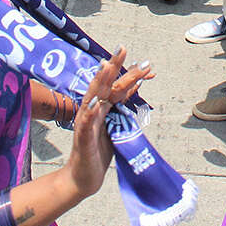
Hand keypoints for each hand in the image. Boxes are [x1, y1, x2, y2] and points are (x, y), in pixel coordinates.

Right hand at [66, 47, 134, 198]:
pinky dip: (90, 113)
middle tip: (123, 48)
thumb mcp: (115, 124)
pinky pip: (85, 124)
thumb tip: (135, 85)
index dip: (127, 73)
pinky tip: (96, 103)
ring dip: (99, 82)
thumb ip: (121, 105)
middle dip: (113, 66)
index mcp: (102, 107)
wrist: (82, 178)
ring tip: (106, 66)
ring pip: (93, 98)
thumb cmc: (99, 150)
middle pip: (104, 84)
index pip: (115, 85)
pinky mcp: (82, 139)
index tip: (142, 61)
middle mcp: (92, 110)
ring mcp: (86, 123)